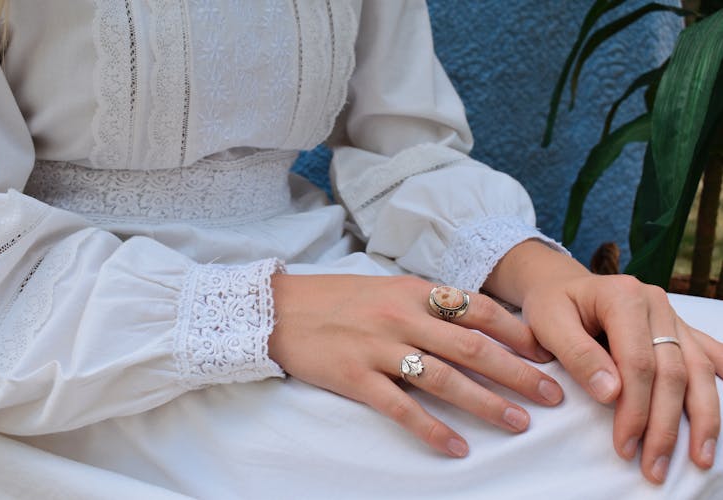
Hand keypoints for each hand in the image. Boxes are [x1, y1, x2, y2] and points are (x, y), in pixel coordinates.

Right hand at [268, 273, 562, 456]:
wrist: (279, 309)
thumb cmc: (338, 299)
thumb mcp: (387, 289)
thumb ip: (427, 304)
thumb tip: (474, 325)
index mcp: (414, 291)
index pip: (479, 309)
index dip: (517, 333)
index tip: (547, 353)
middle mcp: (402, 316)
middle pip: (472, 347)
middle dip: (518, 373)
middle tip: (553, 395)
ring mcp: (378, 347)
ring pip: (444, 378)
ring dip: (486, 403)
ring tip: (518, 424)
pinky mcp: (354, 377)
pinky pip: (400, 407)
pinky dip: (431, 429)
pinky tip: (456, 448)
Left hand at [486, 240, 722, 483]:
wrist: (561, 286)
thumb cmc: (551, 304)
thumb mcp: (547, 322)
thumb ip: (576, 354)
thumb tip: (611, 393)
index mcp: (623, 297)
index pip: (639, 361)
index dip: (635, 407)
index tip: (624, 444)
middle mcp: (656, 303)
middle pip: (673, 371)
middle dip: (665, 424)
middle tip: (653, 466)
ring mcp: (672, 315)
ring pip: (698, 370)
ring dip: (702, 418)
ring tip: (698, 458)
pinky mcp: (678, 328)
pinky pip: (708, 355)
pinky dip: (719, 383)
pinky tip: (722, 414)